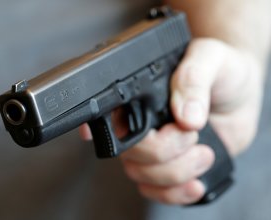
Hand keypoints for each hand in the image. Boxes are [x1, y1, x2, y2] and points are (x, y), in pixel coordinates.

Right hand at [80, 38, 263, 204]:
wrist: (238, 90)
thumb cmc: (219, 69)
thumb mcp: (208, 60)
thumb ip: (193, 80)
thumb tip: (186, 116)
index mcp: (139, 98)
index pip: (109, 118)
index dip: (101, 131)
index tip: (101, 138)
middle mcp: (140, 126)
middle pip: (128, 154)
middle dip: (164, 152)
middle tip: (191, 134)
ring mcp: (155, 150)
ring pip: (141, 176)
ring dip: (175, 173)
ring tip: (204, 153)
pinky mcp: (172, 169)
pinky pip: (157, 192)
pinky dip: (174, 194)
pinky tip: (194, 184)